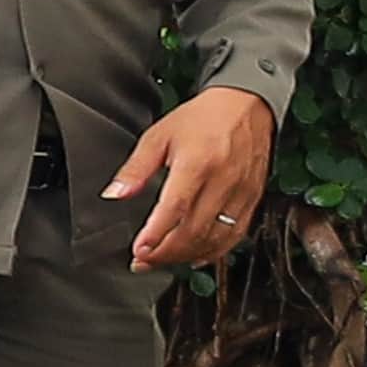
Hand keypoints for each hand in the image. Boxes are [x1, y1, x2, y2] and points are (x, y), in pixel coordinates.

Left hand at [111, 84, 279, 271]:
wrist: (247, 104)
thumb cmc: (202, 118)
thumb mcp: (158, 136)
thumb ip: (135, 169)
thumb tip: (113, 194)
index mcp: (198, 163)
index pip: (175, 209)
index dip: (156, 235)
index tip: (138, 251)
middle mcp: (224, 181)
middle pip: (195, 230)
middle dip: (166, 253)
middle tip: (142, 261)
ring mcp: (242, 192)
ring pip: (217, 238)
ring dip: (187, 255)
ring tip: (162, 260)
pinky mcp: (253, 198)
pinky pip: (236, 234)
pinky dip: (215, 251)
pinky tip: (195, 256)